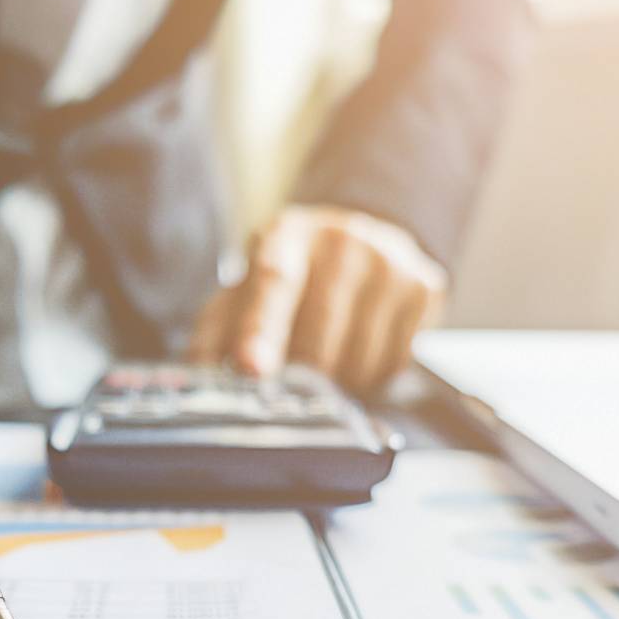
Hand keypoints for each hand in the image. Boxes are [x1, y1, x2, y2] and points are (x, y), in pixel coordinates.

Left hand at [188, 205, 446, 392]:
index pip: (272, 283)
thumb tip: (194, 378)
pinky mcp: (425, 286)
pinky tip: (360, 351)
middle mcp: (341, 242)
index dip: (260, 330)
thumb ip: (217, 331)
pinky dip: (372, 376)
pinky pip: (395, 363)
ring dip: (338, 384)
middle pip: (318, 337)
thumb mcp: (246, 287)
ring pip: (360, 360)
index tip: (250, 368)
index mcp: (286, 236)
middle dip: (299, 378)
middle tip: (290, 382)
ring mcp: (389, 262)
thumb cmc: (294, 273)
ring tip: (328, 360)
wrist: (362, 234)